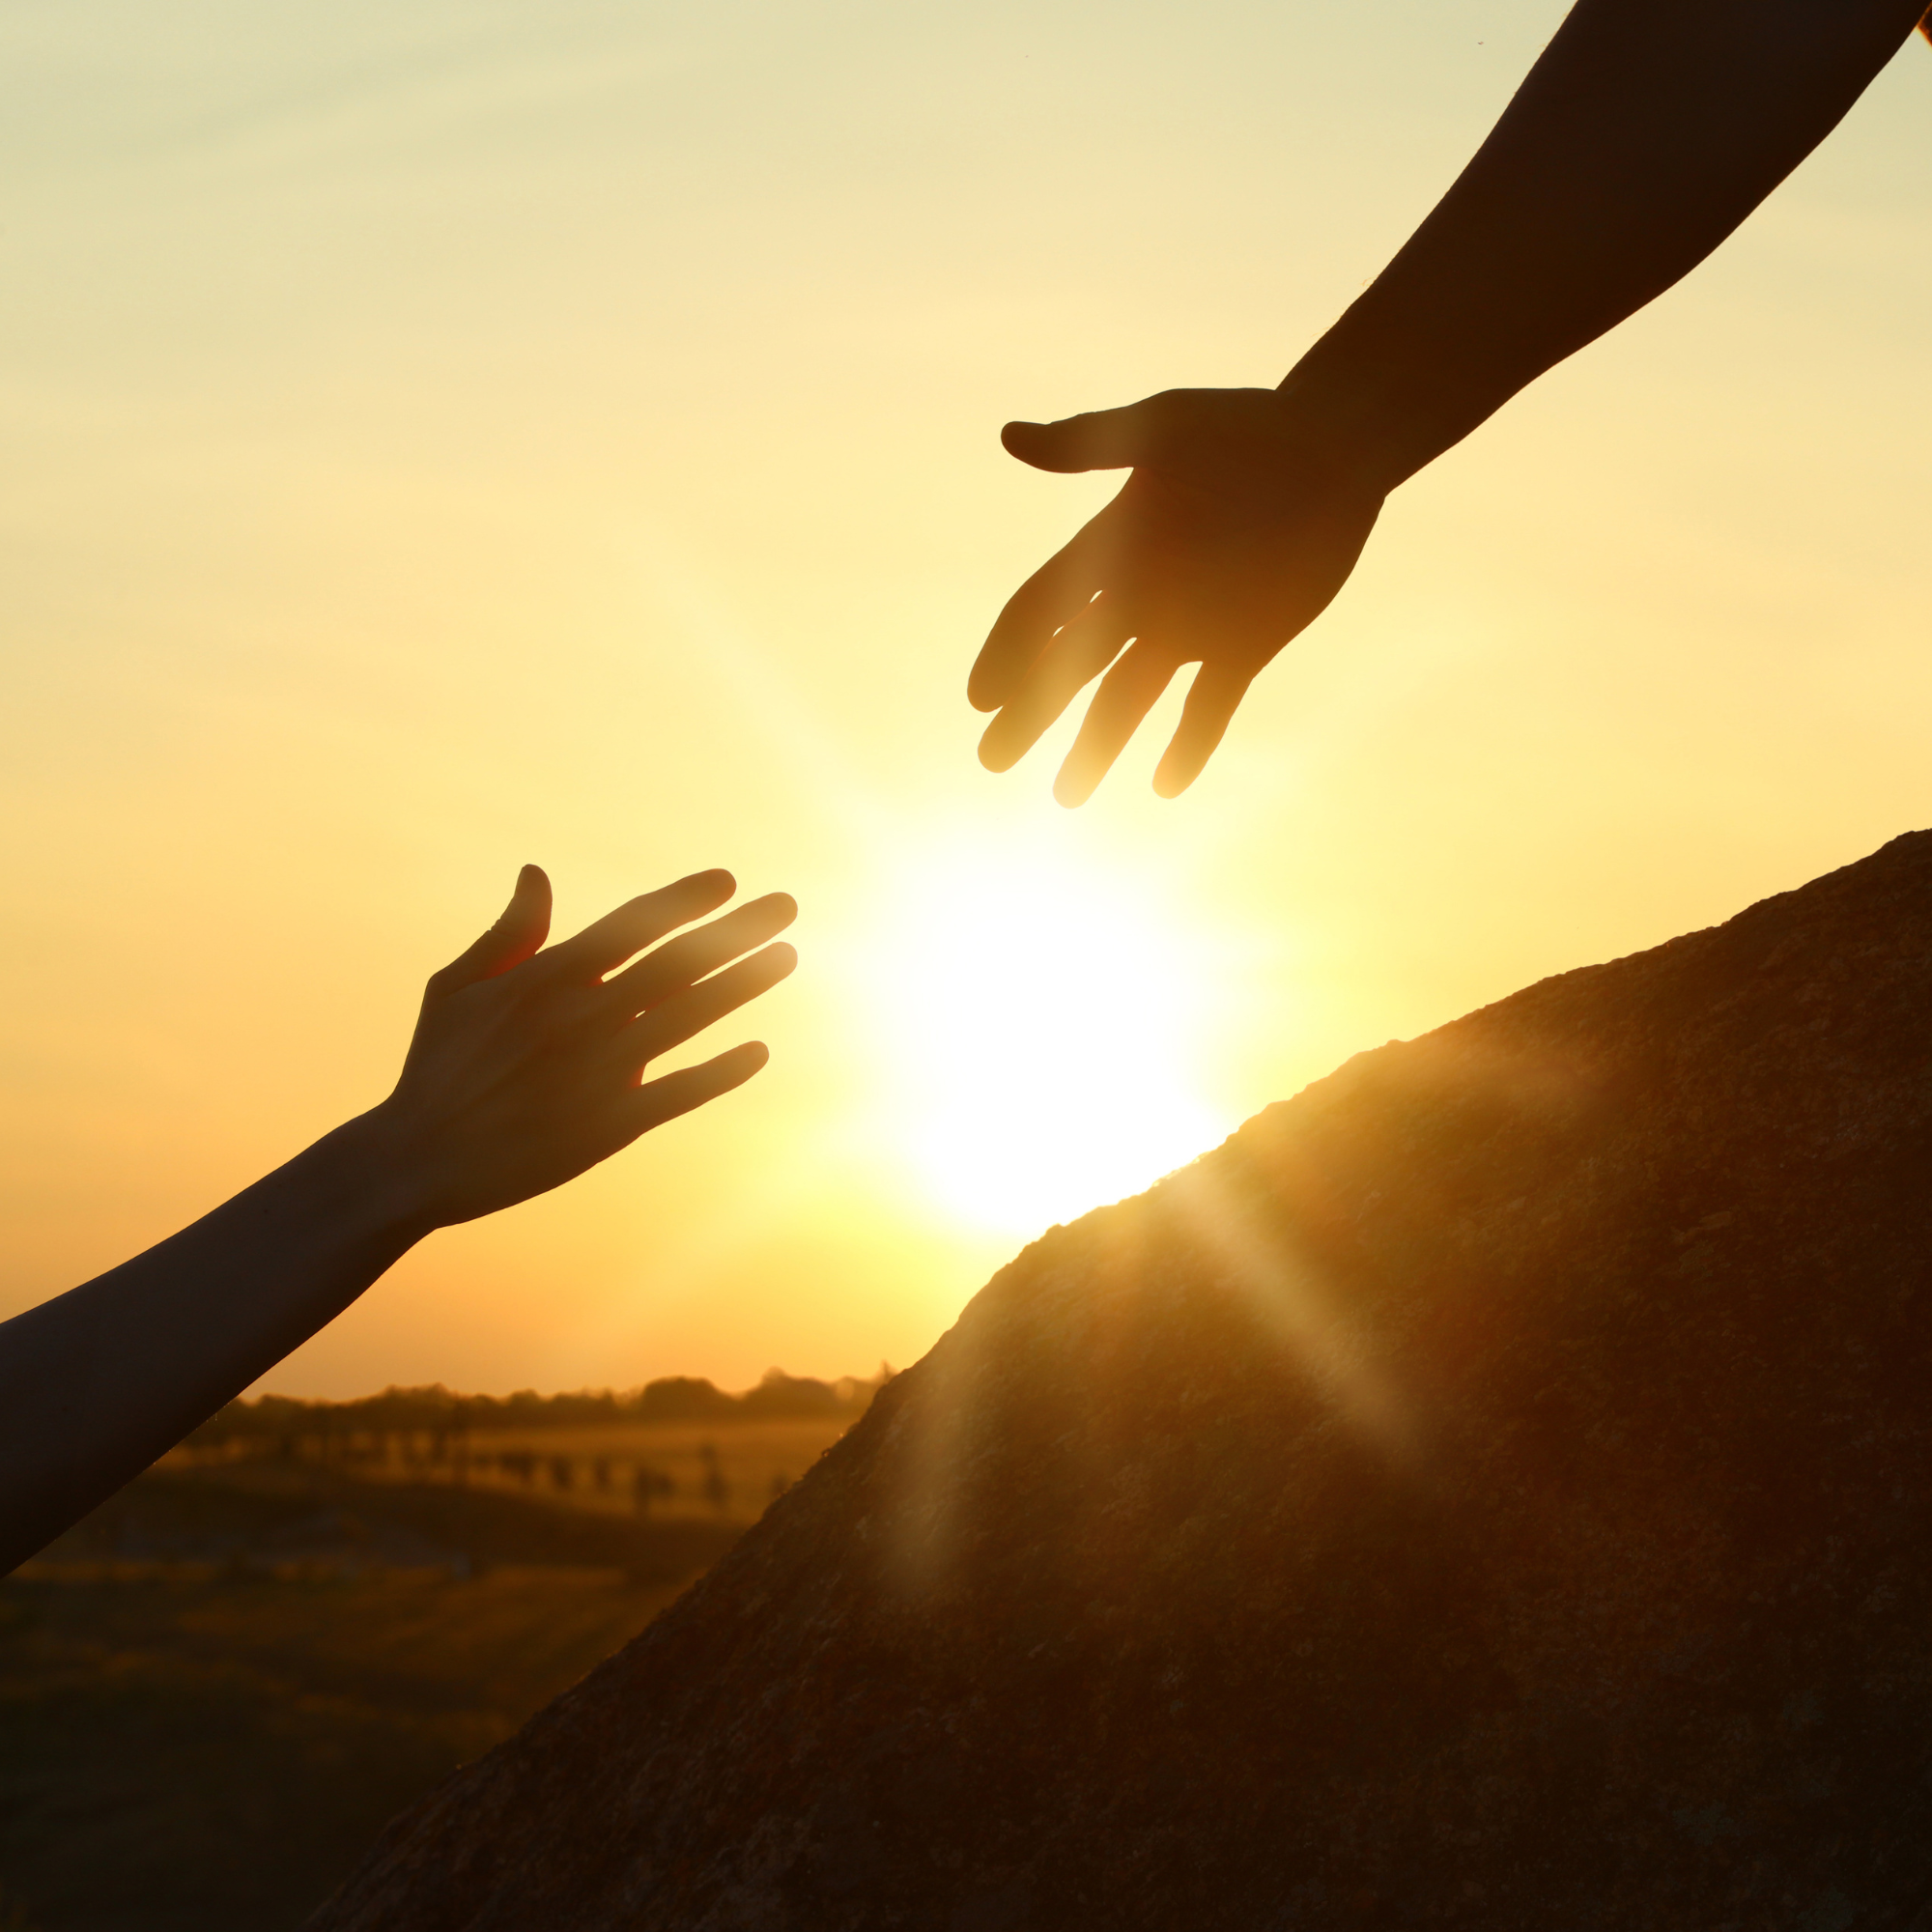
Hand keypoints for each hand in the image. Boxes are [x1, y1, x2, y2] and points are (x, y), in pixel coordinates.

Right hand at [369, 867, 796, 1228]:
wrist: (417, 1160)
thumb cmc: (435, 1066)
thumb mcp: (457, 987)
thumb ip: (509, 933)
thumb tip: (537, 872)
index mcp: (544, 979)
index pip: (632, 926)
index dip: (683, 900)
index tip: (726, 880)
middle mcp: (580, 1019)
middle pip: (676, 964)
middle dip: (736, 931)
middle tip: (787, 904)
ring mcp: (598, 1073)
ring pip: (688, 1019)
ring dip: (742, 985)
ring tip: (787, 956)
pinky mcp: (608, 1126)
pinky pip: (679, 1093)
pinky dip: (721, 1072)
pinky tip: (757, 1051)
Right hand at [969, 387, 1384, 803]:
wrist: (1336, 448)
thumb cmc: (1248, 428)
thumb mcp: (1165, 427)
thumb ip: (1090, 443)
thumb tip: (1008, 437)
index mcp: (1111, 548)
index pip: (1042, 609)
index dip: (1009, 652)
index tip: (981, 698)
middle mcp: (1141, 596)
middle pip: (1070, 667)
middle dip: (1031, 713)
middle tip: (991, 760)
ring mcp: (1190, 626)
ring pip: (1130, 699)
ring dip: (1098, 746)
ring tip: (1067, 797)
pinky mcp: (1245, 645)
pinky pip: (1210, 706)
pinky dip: (1191, 744)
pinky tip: (1167, 785)